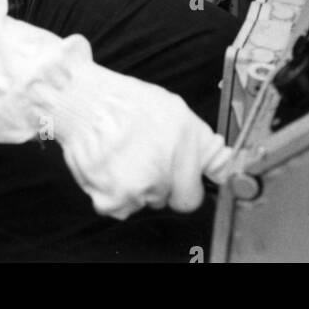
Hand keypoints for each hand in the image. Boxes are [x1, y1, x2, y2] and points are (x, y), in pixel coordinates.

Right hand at [51, 62, 231, 218]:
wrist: (84, 101)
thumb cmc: (125, 102)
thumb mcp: (176, 110)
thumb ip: (204, 144)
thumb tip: (224, 167)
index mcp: (185, 145)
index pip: (193, 196)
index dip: (183, 185)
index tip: (174, 177)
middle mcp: (165, 169)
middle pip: (167, 199)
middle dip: (160, 185)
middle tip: (143, 158)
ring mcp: (140, 187)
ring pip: (142, 202)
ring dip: (134, 186)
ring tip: (124, 155)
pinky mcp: (114, 199)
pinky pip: (118, 207)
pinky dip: (112, 192)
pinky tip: (110, 166)